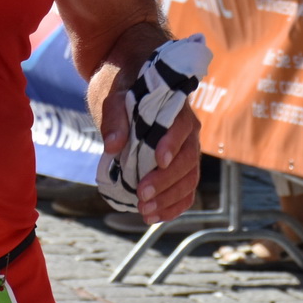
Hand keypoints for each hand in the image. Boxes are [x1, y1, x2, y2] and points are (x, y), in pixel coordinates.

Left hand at [98, 79, 199, 223]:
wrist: (130, 84)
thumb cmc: (123, 88)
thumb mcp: (113, 95)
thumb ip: (114, 117)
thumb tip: (113, 145)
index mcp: (175, 109)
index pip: (181, 128)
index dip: (172, 145)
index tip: (158, 162)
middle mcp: (188, 131)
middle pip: (187, 159)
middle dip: (166, 181)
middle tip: (142, 196)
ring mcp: (186, 150)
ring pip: (189, 179)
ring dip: (169, 199)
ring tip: (145, 213)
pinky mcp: (179, 166)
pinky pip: (186, 189)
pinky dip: (174, 206)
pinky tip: (155, 217)